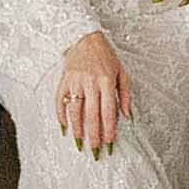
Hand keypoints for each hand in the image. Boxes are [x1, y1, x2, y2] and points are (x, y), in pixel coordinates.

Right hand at [55, 31, 131, 155]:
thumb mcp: (121, 72)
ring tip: (79, 143)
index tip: (110, 144)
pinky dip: (61, 116)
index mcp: (106, 81)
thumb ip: (125, 95)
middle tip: (95, 151)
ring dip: (77, 129)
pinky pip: (60, 101)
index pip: (108, 111)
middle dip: (94, 135)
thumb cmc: (106, 56)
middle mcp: (90, 82)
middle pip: (92, 115)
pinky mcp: (64, 80)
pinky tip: (64, 128)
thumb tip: (128, 116)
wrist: (85, 37)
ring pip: (75, 110)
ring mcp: (75, 81)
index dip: (109, 129)